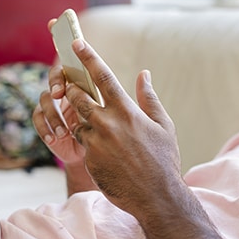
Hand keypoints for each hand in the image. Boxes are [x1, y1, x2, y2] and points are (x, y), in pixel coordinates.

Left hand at [61, 38, 182, 215]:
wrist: (155, 196)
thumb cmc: (163, 160)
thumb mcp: (163, 126)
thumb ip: (149, 98)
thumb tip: (144, 74)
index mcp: (127, 111)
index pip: (103, 76)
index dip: (88, 57)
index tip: (76, 43)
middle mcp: (108, 122)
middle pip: (79, 96)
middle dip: (75, 90)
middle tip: (76, 89)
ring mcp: (96, 141)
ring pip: (77, 120)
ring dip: (82, 119)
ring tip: (100, 127)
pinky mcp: (89, 158)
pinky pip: (82, 142)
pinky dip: (89, 141)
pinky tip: (105, 151)